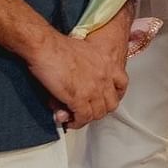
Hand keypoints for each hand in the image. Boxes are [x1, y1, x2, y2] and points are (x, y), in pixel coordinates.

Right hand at [33, 12, 132, 128]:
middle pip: (111, 104)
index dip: (115, 95)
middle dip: (99, 109)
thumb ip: (86, 73)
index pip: (122, 84)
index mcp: (108, 63)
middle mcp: (104, 77)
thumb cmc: (58, 46)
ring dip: (86, 117)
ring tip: (74, 116)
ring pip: (98, 113)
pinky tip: (67, 120)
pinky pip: (83, 117)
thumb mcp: (83, 54)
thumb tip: (78, 91)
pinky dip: (75, 121)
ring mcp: (93, 89)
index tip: (106, 99)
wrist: (46, 46)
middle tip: (86, 110)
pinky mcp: (78, 98)